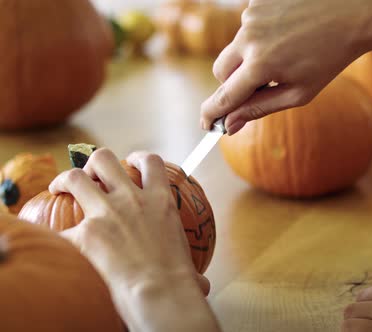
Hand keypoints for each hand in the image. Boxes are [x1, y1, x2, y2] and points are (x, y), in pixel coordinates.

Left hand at [50, 149, 209, 298]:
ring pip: (75, 177)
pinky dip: (51, 235)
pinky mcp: (84, 235)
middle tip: (90, 177)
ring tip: (59, 189)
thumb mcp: (189, 265)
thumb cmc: (179, 284)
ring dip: (65, 181)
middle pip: (105, 159)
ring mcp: (106, 213)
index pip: (151, 162)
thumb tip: (202, 286)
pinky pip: (57, 229)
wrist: (159, 292)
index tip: (131, 162)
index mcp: (160, 202)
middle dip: (93, 164)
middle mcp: (132, 199)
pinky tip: (51, 243)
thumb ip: (191, 270)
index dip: (138, 157)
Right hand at [200, 0, 371, 134]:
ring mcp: (251, 15)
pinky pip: (248, 26)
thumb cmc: (330, 58)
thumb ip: (259, 108)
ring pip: (235, 47)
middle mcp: (249, 37)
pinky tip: (286, 32)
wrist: (352, 13)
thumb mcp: (299, 93)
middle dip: (232, 84)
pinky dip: (260, 35)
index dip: (212, 113)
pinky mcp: (256, 0)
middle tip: (258, 86)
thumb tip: (229, 125)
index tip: (207, 124)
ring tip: (285, 52)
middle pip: (220, 71)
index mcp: (260, 65)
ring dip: (250, 57)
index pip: (224, 96)